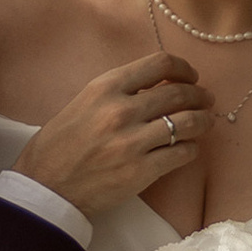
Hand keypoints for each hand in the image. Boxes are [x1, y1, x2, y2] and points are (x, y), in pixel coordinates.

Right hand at [14, 48, 210, 219]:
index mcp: (105, 87)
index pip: (159, 64)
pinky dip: (192, 149)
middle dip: (199, 95)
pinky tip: (188, 148)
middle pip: (179, 93)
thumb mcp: (83, 102)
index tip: (190, 77)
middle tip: (205, 100)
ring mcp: (133, 142)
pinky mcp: (142, 171)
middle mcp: (121, 110)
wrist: (45, 186)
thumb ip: (118, 92)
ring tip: (206, 122)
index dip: (183, 68)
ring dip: (203, 120)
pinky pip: (183, 154)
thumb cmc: (59, 145)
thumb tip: (158, 86)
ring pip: (188, 123)